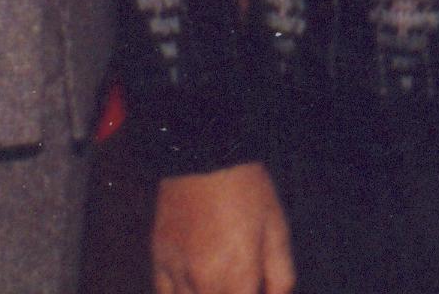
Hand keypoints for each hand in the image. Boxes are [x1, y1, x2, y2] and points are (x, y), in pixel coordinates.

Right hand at [151, 162, 293, 293]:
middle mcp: (205, 280)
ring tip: (221, 280)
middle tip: (239, 282)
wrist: (206, 157)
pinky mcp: (158, 261)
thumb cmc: (248, 191)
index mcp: (239, 274)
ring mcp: (177, 273)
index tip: (254, 288)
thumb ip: (280, 275)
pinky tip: (196, 286)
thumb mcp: (277, 229)